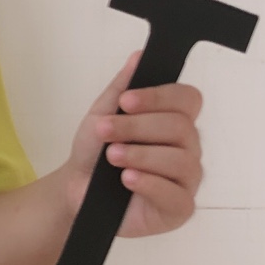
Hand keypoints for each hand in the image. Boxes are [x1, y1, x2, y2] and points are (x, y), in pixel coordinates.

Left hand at [64, 53, 203, 237]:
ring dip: (140, 154)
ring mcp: (186, 179)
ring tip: (112, 157)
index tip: (125, 102)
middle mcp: (187, 147)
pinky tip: (127, 179)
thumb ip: (123, 86)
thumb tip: (140, 56)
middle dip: (137, 127)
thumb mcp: (102, 113)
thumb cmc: (95, 151)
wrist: (75, 189)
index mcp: (174, 120)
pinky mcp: (179, 208)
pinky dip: (149, 183)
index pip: (188, 99)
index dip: (159, 97)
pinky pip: (176, 194)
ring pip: (180, 160)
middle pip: (180, 127)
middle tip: (106, 132)